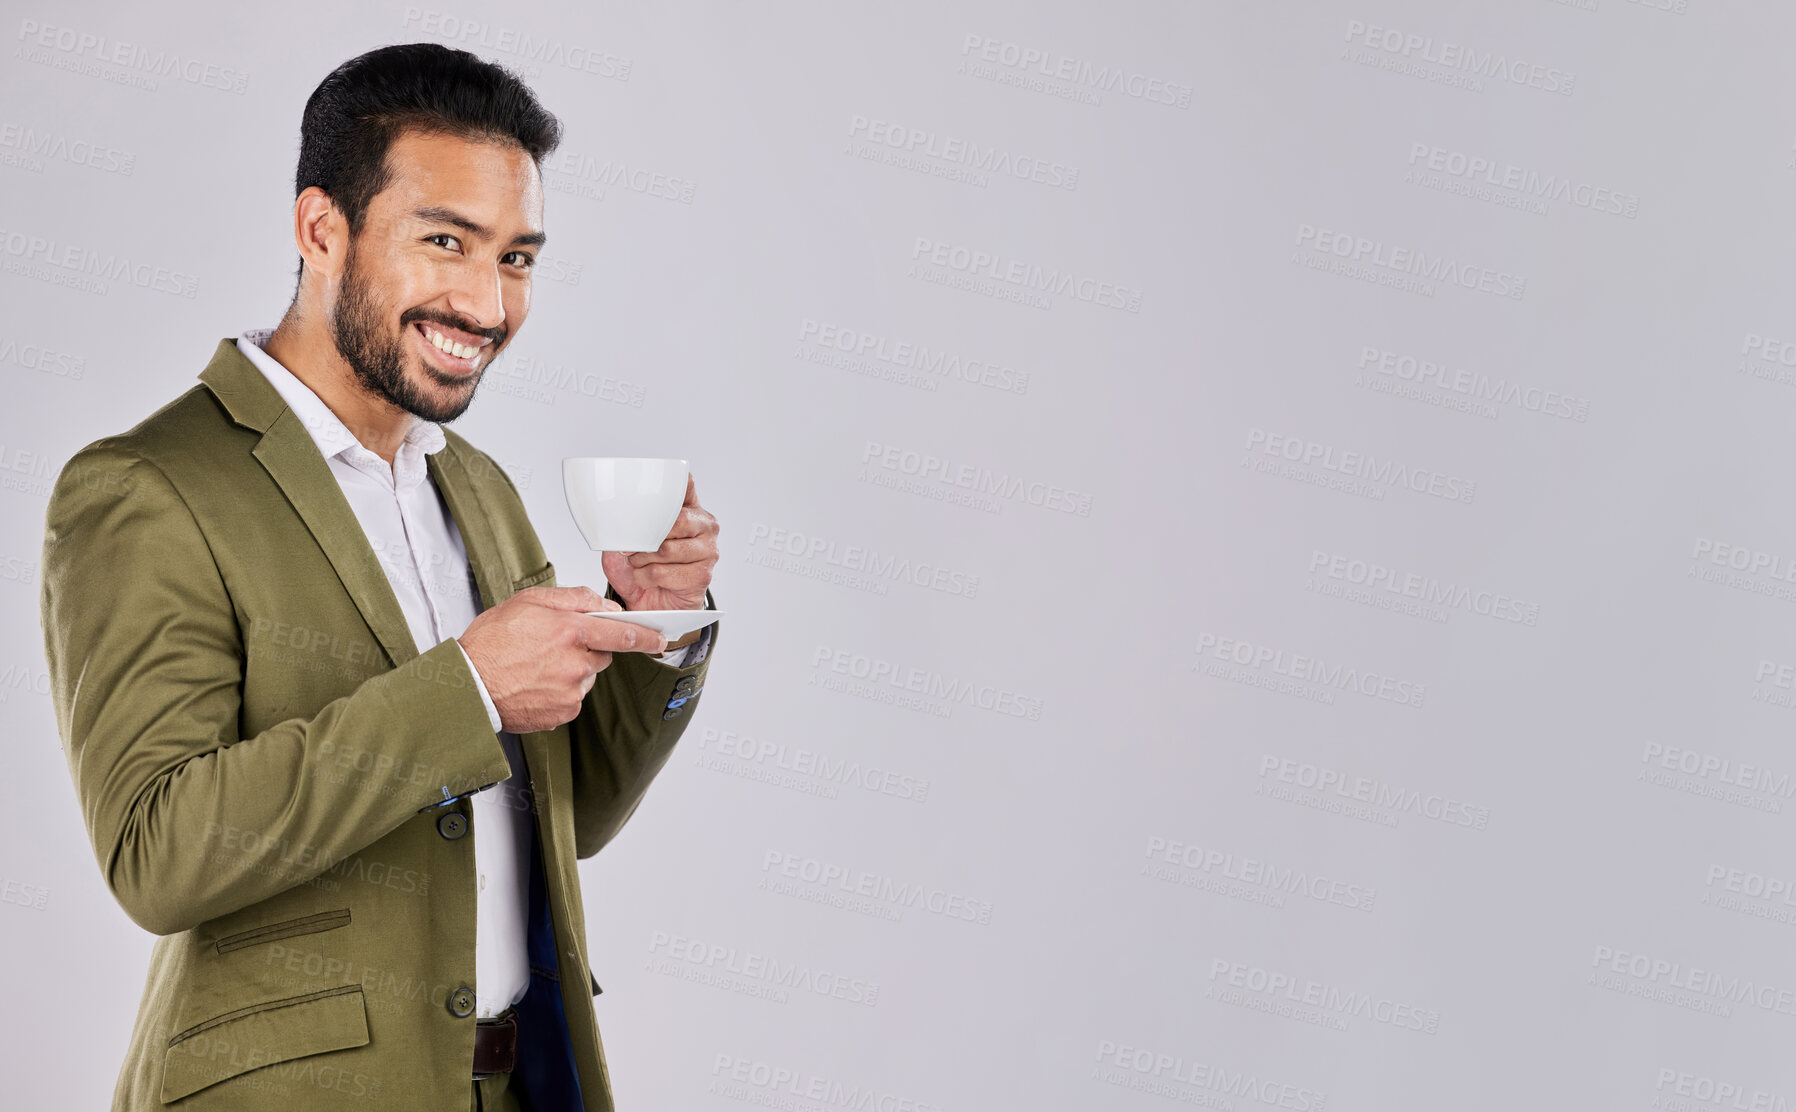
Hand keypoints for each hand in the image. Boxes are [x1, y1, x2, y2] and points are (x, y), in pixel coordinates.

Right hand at [458, 586, 668, 733]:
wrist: (467, 686)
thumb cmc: (490, 643)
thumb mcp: (527, 602)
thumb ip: (571, 598)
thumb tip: (601, 603)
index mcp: (570, 632)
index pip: (622, 633)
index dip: (645, 636)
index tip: (658, 637)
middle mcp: (575, 663)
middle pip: (603, 655)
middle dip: (589, 648)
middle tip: (555, 645)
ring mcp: (571, 691)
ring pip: (587, 676)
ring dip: (573, 669)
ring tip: (538, 666)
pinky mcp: (563, 713)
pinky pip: (574, 698)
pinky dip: (561, 690)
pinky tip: (536, 683)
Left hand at [601, 473, 718, 610]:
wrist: (650, 603)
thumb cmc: (643, 568)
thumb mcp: (629, 539)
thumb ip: (630, 523)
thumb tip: (618, 517)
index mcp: (689, 509)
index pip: (685, 484)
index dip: (671, 485)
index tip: (652, 489)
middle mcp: (705, 526)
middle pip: (676, 520)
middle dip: (646, 537)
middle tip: (633, 548)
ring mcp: (708, 551)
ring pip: (666, 549)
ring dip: (642, 561)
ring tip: (639, 565)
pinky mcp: (703, 575)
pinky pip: (665, 572)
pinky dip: (647, 577)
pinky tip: (648, 579)